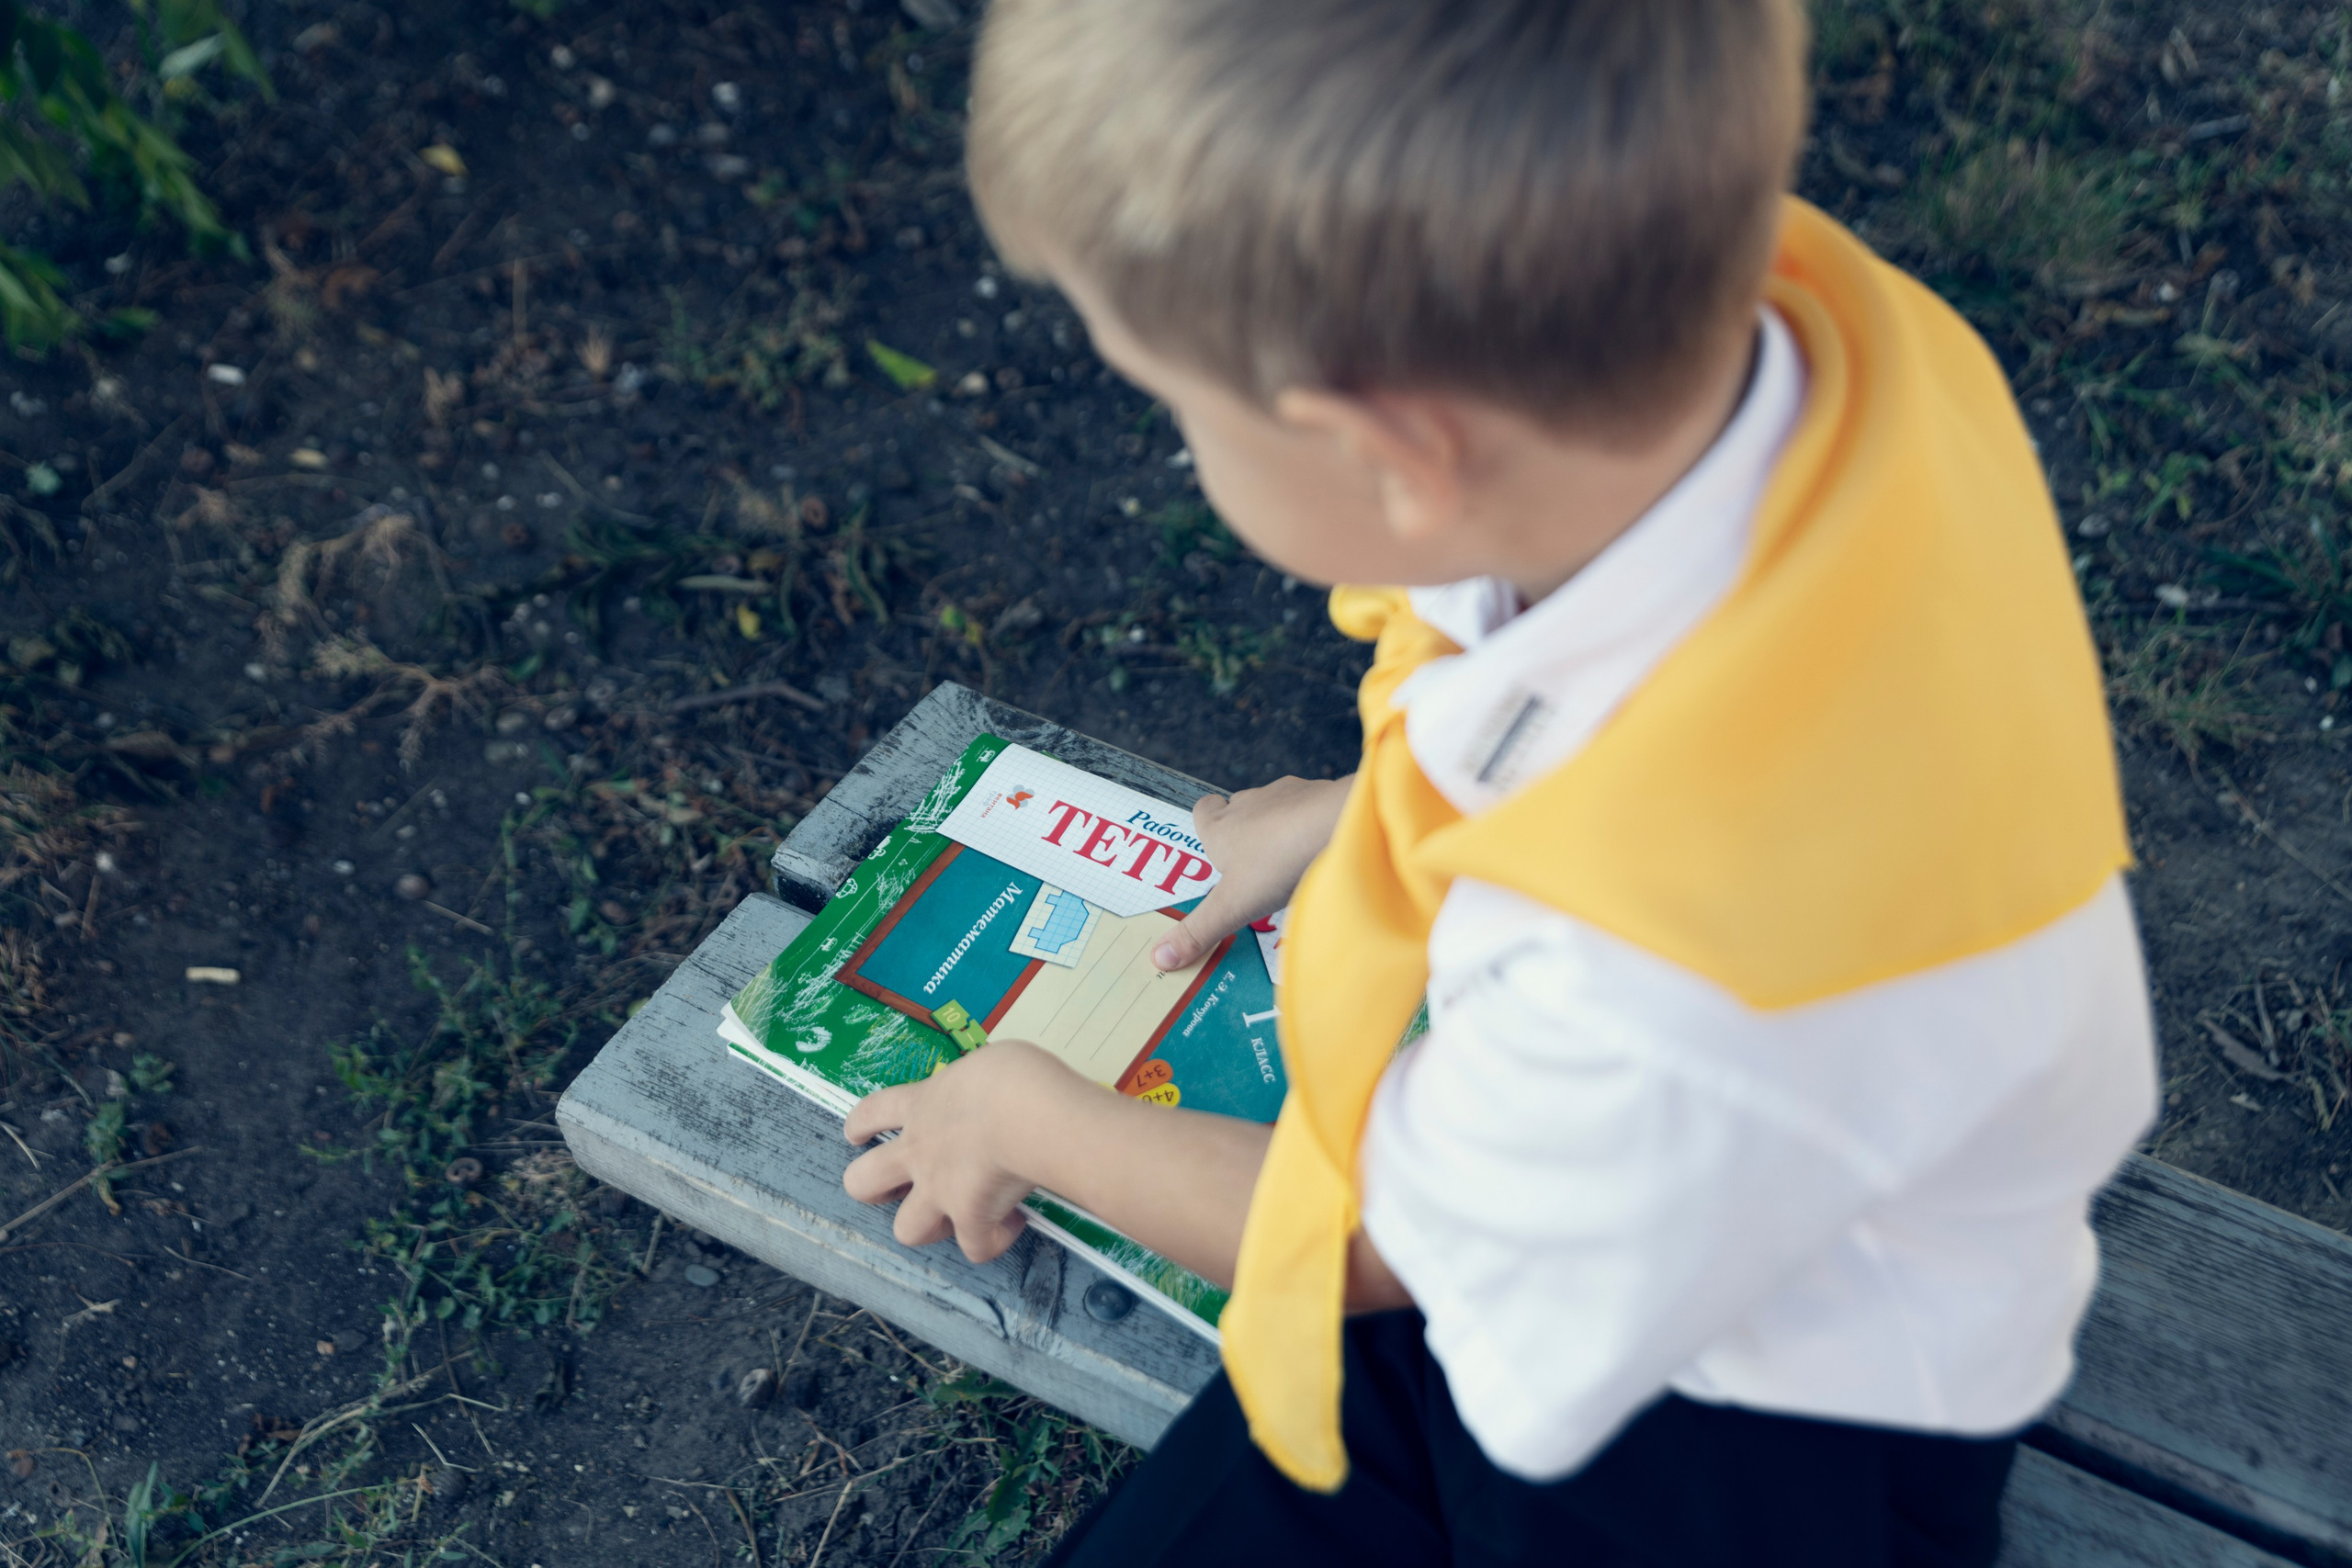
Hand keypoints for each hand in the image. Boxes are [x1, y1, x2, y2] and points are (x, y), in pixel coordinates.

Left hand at [841, 1042, 1089, 1262]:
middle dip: (873, 1190)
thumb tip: (996, 1093)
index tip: (857, 1133)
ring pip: (906, 1230)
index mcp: (920, 1105)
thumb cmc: (1012, 1076)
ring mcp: (939, 1191)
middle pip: (861, 1182)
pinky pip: (975, 1247)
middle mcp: (919, 1151)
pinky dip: (993, 1239)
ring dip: (929, 1226)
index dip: (859, 1125)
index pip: (871, 1113)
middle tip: (897, 1189)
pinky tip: (1013, 1221)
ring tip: (956, 1216)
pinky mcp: (970, 1218)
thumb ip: (975, 1087)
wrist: (1026, 1111)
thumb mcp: (984, 1065)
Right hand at [1153, 774, 1353, 970]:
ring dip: (1281, 833)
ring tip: (1291, 866)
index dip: (1206, 826)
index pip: (1203, 811)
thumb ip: (1199, 932)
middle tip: (1254, 869)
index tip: (1213, 849)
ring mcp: (1289, 795)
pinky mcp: (1323, 796)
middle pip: (1240, 812)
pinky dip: (1314, 830)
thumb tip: (1160, 957)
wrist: (1336, 824)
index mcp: (1222, 826)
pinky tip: (1323, 855)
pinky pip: (1314, 812)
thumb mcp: (1232, 906)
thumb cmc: (1277, 861)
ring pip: (1277, 810)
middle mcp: (1251, 803)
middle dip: (1245, 835)